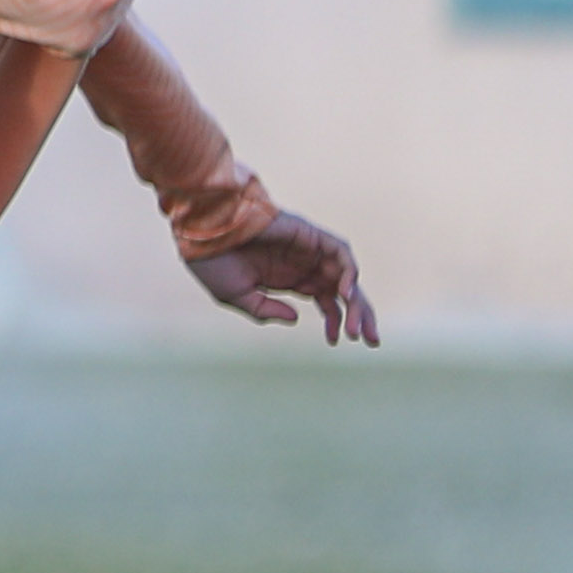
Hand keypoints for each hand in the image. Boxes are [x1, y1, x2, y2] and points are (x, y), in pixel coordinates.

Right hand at [183, 213, 377, 348]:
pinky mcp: (309, 234)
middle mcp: (304, 264)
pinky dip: (349, 271)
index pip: (326, 301)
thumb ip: (265, 311)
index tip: (335, 342)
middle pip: (343, 291)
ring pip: (346, 275)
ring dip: (356, 302)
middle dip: (361, 315)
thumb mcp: (236, 297)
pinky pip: (340, 252)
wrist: (201, 230)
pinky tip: (344, 294)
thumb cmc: (211, 262)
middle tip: (371, 341)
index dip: (335, 321)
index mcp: (289, 279)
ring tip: (356, 328)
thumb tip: (298, 318)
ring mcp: (308, 249)